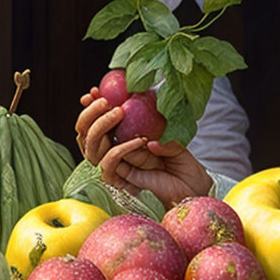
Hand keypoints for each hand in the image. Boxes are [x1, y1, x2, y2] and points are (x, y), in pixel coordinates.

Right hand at [75, 88, 211, 207]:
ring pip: (92, 149)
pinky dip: (120, 149)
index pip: (97, 123)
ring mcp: (118, 168)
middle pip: (86, 135)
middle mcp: (116, 153)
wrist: (193, 187)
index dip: (90, 108)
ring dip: (101, 127)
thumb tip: (131, 112)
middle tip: (103, 101)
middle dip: (89, 115)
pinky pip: (110, 163)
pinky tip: (140, 140)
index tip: (92, 92)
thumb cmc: (183, 161)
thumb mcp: (170, 134)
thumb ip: (155, 123)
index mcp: (123, 140)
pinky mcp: (122, 182)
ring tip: (119, 112)